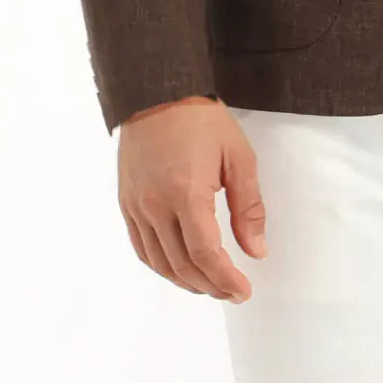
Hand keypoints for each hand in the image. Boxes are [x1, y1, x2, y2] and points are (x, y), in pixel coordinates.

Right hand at [117, 96, 265, 298]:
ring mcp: (136, 206)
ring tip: (211, 285)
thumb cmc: (200, 119)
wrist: (157, 91)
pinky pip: (142, 248)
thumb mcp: (238, 156)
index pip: (205, 254)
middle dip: (211, 285)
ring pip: (160, 263)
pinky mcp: (126, 202)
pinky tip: (179, 269)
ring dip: (187, 282)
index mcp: (186, 192)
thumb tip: (255, 250)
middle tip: (232, 291)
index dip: (225, 279)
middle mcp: (155, 205)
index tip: (243, 291)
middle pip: (182, 265)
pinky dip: (162, 267)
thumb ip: (248, 207)